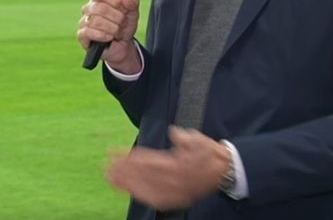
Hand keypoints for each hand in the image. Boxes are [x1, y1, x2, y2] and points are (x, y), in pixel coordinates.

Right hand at [77, 0, 140, 73]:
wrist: (121, 46)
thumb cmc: (124, 26)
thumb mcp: (132, 14)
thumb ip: (132, 3)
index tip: (122, 6)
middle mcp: (89, 8)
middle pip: (100, 8)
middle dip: (117, 18)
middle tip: (123, 23)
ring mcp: (84, 21)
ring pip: (96, 21)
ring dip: (112, 29)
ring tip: (118, 32)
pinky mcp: (82, 34)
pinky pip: (89, 32)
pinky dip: (103, 36)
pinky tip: (109, 38)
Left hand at [107, 127, 230, 210]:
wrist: (226, 171)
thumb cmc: (209, 152)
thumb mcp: (198, 139)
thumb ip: (184, 137)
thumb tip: (174, 132)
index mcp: (177, 162)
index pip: (148, 160)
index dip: (129, 158)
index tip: (114, 154)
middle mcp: (175, 178)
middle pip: (143, 175)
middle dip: (124, 172)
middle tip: (106, 168)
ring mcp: (176, 190)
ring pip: (147, 188)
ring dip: (128, 184)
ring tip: (112, 179)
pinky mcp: (178, 199)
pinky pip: (157, 199)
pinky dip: (143, 195)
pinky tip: (131, 192)